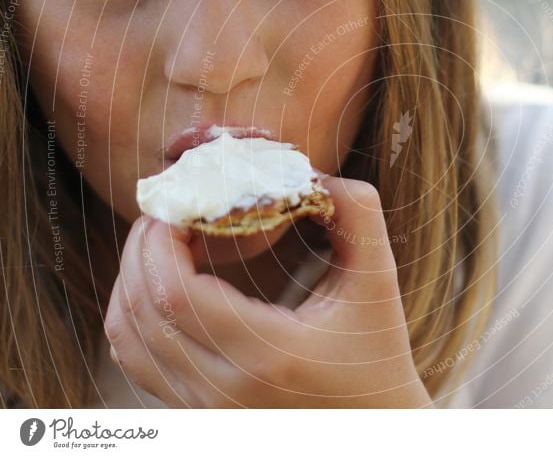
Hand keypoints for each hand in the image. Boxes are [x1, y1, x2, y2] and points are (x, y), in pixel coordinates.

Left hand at [104, 176, 431, 407]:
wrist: (374, 428)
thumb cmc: (377, 355)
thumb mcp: (377, 280)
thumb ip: (355, 213)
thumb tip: (308, 171)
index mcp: (269, 353)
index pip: (175, 294)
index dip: (160, 240)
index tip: (179, 205)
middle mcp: (224, 390)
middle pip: (141, 310)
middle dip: (142, 248)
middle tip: (169, 213)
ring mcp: (204, 408)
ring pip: (127, 338)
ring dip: (132, 279)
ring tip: (164, 243)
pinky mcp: (196, 412)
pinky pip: (135, 360)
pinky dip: (135, 314)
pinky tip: (163, 284)